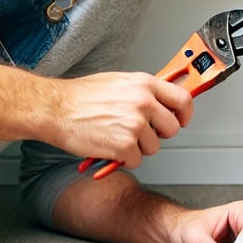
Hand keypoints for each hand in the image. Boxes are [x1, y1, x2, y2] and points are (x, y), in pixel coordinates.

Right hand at [51, 71, 192, 168]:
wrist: (56, 109)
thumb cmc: (82, 96)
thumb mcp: (119, 82)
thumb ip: (144, 91)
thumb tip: (163, 100)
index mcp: (145, 84)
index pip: (183, 99)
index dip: (185, 113)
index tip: (181, 119)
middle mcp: (144, 103)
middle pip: (172, 128)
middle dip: (159, 134)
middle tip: (142, 133)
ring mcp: (135, 125)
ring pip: (154, 147)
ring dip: (138, 147)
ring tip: (117, 136)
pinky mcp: (124, 146)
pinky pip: (136, 160)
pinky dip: (124, 159)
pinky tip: (110, 145)